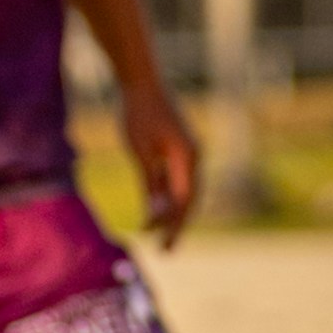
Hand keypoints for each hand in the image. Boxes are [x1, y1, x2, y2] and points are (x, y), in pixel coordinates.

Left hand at [123, 81, 201, 248]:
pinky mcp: (178, 150)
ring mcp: (188, 153)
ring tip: (158, 235)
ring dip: (172, 213)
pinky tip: (156, 211)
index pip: (185, 201)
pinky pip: (177, 180)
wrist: (142, 81)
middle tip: (165, 250)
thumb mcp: (140, 152)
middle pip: (190, 200)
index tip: (164, 246)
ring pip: (185, 192)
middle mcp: (194, 157)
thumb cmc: (138, 113)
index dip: (175, 225)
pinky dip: (168, 197)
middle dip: (177, 225)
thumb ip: (151, 184)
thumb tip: (157, 215)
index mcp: (188, 158)